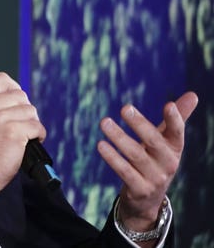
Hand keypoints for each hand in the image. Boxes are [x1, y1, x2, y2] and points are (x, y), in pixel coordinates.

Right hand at [0, 72, 45, 216]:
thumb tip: (13, 94)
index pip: (2, 79)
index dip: (13, 89)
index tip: (15, 101)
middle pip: (21, 95)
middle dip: (25, 110)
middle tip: (19, 125)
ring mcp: (0, 119)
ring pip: (31, 111)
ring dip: (32, 124)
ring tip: (22, 136)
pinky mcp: (14, 132)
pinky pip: (37, 127)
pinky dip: (39, 135)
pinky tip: (28, 143)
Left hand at [97, 91, 197, 234]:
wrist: (148, 199)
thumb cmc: (156, 160)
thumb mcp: (166, 141)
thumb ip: (177, 118)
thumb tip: (193, 94)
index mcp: (175, 149)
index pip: (177, 133)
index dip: (175, 120)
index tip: (168, 105)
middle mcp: (168, 163)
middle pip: (154, 141)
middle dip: (140, 124)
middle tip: (124, 107)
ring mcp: (154, 178)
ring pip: (135, 155)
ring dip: (118, 137)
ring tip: (104, 121)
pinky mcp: (139, 189)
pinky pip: (124, 171)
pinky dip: (112, 158)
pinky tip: (101, 144)